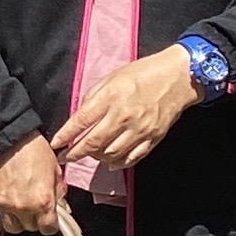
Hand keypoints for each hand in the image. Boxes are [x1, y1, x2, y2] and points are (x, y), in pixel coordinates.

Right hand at [0, 134, 68, 232]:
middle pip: (30, 228)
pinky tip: (8, 190)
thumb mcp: (56, 171)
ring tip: (21, 204)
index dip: (50, 224)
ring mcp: (3, 203)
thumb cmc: (34, 150)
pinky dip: (4, 204)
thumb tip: (60, 207)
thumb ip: (58, 194)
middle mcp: (22, 207)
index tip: (49, 219)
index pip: (49, 229)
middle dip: (34, 220)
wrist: (9, 136)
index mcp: (42, 202)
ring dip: (18, 218)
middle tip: (35, 206)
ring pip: (11, 225)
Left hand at [54, 45, 202, 167]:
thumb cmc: (143, 73)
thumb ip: (94, 96)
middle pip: (94, 142)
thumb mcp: (112, 77)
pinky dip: (119, 163)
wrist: (179, 77)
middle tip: (67, 158)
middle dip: (76, 153)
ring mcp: (140, 130)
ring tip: (90, 155)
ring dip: (96, 158)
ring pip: (112, 154)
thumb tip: (80, 116)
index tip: (56, 144)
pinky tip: (110, 162)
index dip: (65, 136)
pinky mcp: (153, 138)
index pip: (81, 121)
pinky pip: (132, 157)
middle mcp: (123, 116)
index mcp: (110, 97)